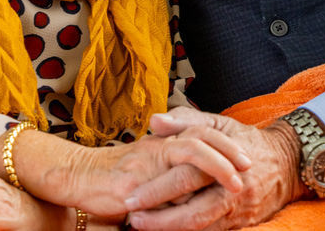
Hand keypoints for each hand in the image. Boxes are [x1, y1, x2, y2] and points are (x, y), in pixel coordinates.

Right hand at [0, 122, 249, 222]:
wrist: (74, 179)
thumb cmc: (109, 181)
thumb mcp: (146, 176)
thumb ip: (168, 178)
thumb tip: (195, 192)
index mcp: (162, 142)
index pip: (200, 133)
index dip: (224, 142)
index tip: (245, 154)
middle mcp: (158, 144)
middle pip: (203, 134)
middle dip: (229, 147)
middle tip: (250, 162)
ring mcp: (150, 157)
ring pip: (193, 147)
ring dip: (220, 162)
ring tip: (239, 179)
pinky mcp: (140, 174)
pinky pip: (175, 168)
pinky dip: (195, 176)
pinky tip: (206, 192)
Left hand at [124, 109, 306, 230]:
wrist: (288, 162)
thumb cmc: (245, 140)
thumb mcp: (219, 124)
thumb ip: (185, 121)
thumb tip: (154, 121)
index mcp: (222, 160)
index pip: (187, 176)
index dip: (158, 188)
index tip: (130, 195)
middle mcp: (231, 189)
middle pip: (193, 209)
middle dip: (160, 218)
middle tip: (131, 218)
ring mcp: (237, 210)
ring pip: (203, 227)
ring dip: (172, 229)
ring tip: (144, 229)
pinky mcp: (242, 223)